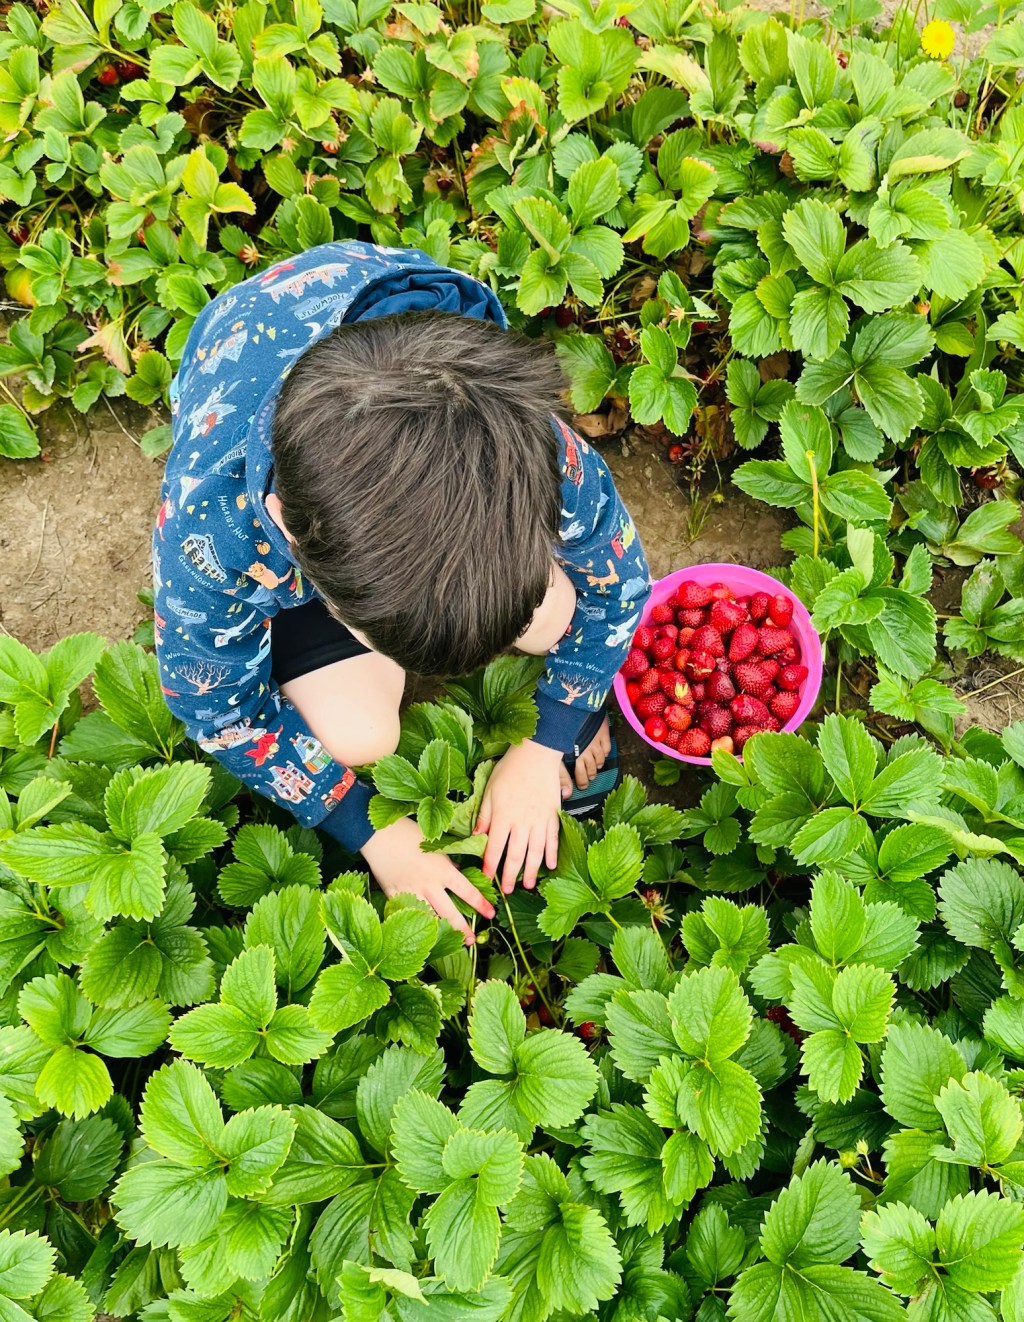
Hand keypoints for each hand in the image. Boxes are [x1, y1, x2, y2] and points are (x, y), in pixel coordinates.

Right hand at [361, 816, 494, 945]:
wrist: (379, 834)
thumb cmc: (409, 833)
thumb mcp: (435, 845)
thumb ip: (448, 862)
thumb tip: (459, 873)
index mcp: (442, 871)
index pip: (468, 892)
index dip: (481, 904)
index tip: (490, 913)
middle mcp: (429, 885)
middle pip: (450, 913)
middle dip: (463, 929)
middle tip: (472, 940)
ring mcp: (411, 893)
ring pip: (429, 918)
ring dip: (440, 931)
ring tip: (448, 941)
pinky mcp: (394, 896)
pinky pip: (406, 914)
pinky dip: (414, 922)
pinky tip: (420, 932)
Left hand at [476, 739, 562, 893]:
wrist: (536, 754)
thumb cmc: (509, 770)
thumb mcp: (489, 790)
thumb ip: (484, 816)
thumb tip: (476, 837)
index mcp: (503, 817)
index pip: (494, 848)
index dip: (490, 866)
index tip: (487, 878)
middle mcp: (522, 823)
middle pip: (515, 855)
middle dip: (510, 875)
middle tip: (507, 890)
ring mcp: (539, 820)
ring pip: (535, 852)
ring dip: (531, 870)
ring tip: (528, 885)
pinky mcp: (552, 815)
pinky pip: (553, 839)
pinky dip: (552, 853)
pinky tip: (550, 865)